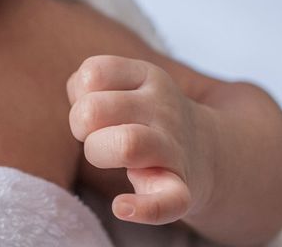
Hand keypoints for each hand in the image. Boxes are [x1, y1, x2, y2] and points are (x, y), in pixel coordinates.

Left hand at [67, 55, 214, 224]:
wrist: (204, 152)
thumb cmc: (142, 116)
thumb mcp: (125, 83)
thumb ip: (89, 84)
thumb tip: (77, 99)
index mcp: (146, 77)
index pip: (94, 73)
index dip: (80, 92)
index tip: (93, 105)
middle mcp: (162, 109)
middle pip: (94, 110)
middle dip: (79, 125)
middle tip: (95, 134)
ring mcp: (173, 149)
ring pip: (126, 144)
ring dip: (98, 153)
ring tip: (107, 157)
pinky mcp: (181, 190)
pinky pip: (166, 202)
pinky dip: (143, 209)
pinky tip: (122, 207)